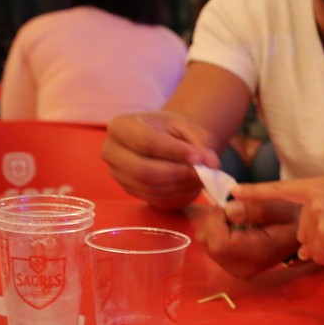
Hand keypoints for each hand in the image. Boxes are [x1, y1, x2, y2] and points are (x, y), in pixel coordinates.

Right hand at [102, 112, 220, 210]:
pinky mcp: (130, 191)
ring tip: (201, 175)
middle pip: (144, 171)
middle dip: (178, 173)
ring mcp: (118, 175)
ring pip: (151, 188)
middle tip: (203, 172)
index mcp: (120, 127)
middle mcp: (111, 152)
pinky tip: (190, 183)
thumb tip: (212, 163)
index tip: (200, 157)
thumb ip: (200, 140)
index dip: (175, 152)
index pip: (146, 142)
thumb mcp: (186, 126)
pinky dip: (178, 193)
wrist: (162, 141)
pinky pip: (155, 198)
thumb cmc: (171, 130)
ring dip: (180, 184)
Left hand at [194, 199, 304, 278]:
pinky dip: (216, 233)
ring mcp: (237, 271)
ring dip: (215, 226)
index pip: (220, 243)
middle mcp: (243, 269)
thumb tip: (228, 211)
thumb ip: (256, 208)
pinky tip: (234, 228)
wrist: (304, 235)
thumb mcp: (281, 206)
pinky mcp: (233, 268)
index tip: (230, 206)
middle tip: (233, 209)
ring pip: (206, 244)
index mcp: (257, 255)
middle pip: (209, 243)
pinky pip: (211, 248)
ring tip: (236, 218)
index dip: (217, 220)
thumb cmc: (294, 217)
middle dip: (214, 221)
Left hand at [231, 177, 323, 267]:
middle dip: (322, 242)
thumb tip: (300, 252)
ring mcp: (319, 212)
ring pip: (309, 248)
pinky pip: (319, 257)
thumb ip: (321, 221)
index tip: (234, 193)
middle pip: (301, 233)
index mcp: (320, 186)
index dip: (256, 193)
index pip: (281, 189)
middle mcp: (315, 196)